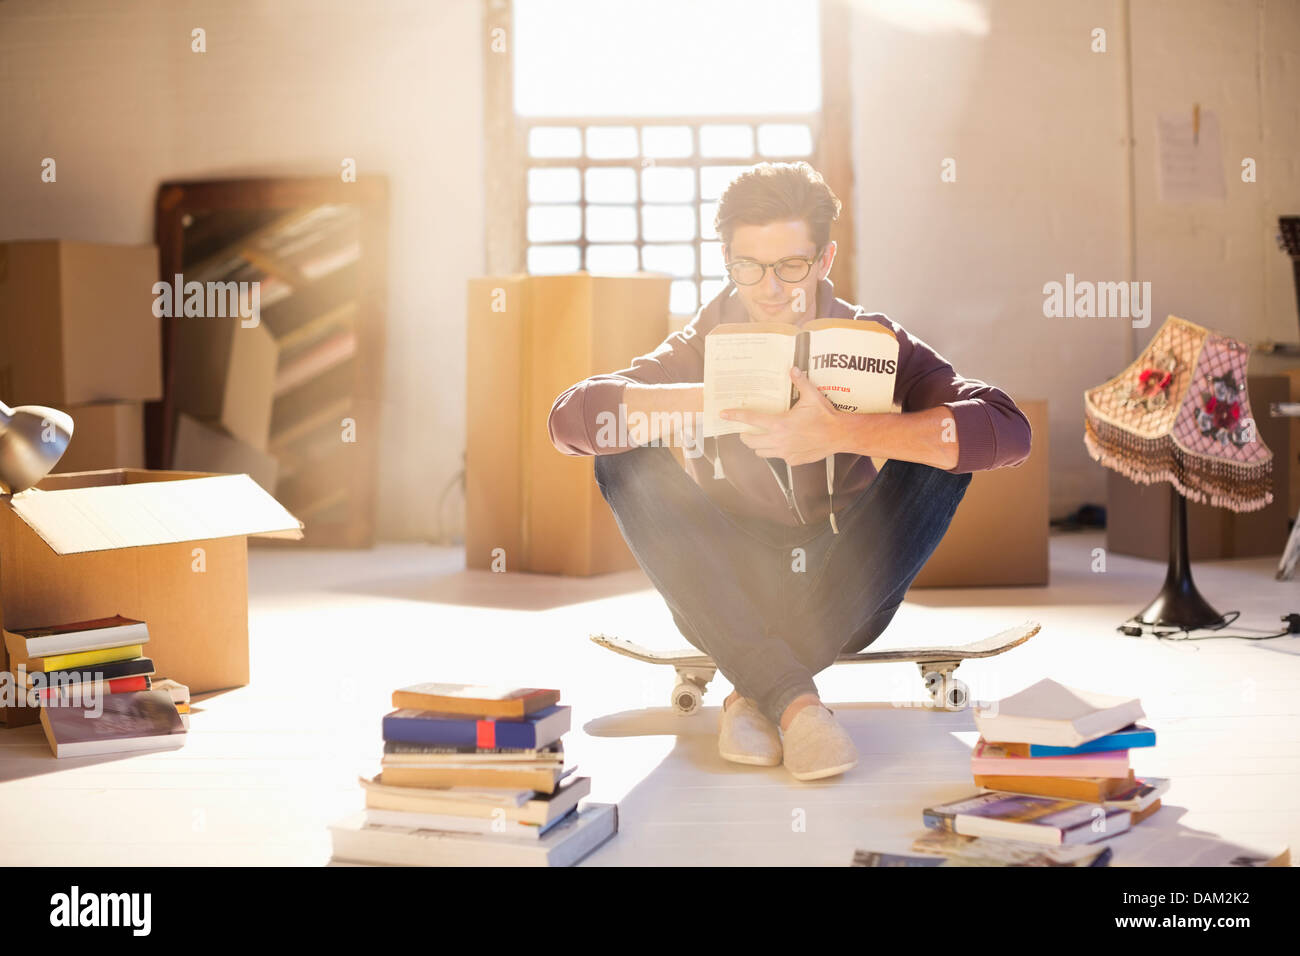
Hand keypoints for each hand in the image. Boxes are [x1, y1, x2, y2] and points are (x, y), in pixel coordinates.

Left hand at [720, 367, 849, 465]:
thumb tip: (792, 368)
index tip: (723, 414)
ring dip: (758, 445)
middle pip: (750, 441)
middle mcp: (779, 440)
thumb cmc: (825, 416)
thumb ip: (800, 382)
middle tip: (747, 430)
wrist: (839, 435)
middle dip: (745, 435)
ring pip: (761, 452)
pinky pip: (777, 457)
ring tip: (762, 437)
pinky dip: (776, 451)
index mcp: (780, 424)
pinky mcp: (792, 460)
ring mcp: (785, 452)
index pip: (751, 420)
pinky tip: (784, 443)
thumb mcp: (812, 396)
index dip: (735, 416)